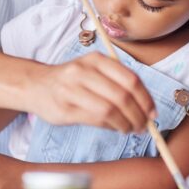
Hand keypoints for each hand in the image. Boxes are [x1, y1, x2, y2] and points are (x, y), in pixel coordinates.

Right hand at [25, 52, 155, 132]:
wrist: (35, 85)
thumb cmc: (70, 81)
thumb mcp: (93, 71)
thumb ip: (117, 84)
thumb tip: (145, 109)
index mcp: (96, 60)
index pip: (130, 79)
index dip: (146, 98)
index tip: (153, 112)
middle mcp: (83, 71)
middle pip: (122, 96)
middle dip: (138, 115)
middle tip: (144, 126)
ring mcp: (72, 89)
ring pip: (110, 110)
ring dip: (125, 124)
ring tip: (130, 129)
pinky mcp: (64, 108)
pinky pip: (95, 120)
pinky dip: (111, 126)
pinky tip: (116, 128)